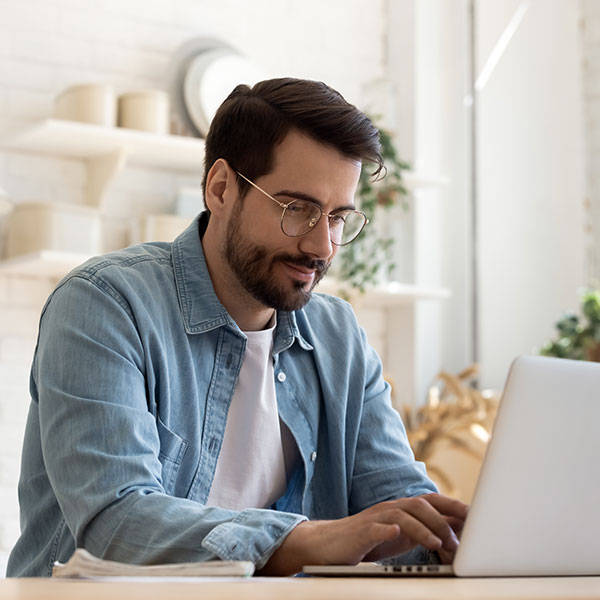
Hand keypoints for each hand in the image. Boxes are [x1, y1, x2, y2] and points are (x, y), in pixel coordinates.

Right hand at [260, 493, 467, 574]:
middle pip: (421, 503)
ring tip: (439, 544)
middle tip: (462, 537)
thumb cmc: (368, 540)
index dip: (454, 506)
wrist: (330, 544)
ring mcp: (376, 518)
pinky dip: (388, 529)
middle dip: (444, 517)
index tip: (477, 517)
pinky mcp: (361, 531)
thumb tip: (455, 533)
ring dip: (424, 528)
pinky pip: (376, 527)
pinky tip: (396, 534)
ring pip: (403, 514)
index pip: (432, 501)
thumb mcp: (401, 535)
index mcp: (402, 509)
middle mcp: (391, 508)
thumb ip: (424, 530)